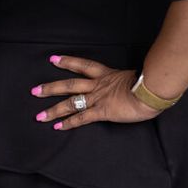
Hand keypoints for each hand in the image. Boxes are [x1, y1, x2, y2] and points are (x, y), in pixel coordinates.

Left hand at [30, 55, 157, 130]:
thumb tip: (133, 82)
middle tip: (34, 91)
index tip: (53, 59)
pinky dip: (69, 123)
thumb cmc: (150, 84)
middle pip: (69, 85)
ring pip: (70, 103)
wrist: (153, 91)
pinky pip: (81, 118)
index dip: (67, 62)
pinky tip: (57, 127)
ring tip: (39, 116)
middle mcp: (98, 85)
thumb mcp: (136, 77)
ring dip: (54, 110)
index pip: (83, 65)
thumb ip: (128, 80)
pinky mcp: (102, 111)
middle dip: (50, 88)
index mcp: (107, 75)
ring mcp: (98, 98)